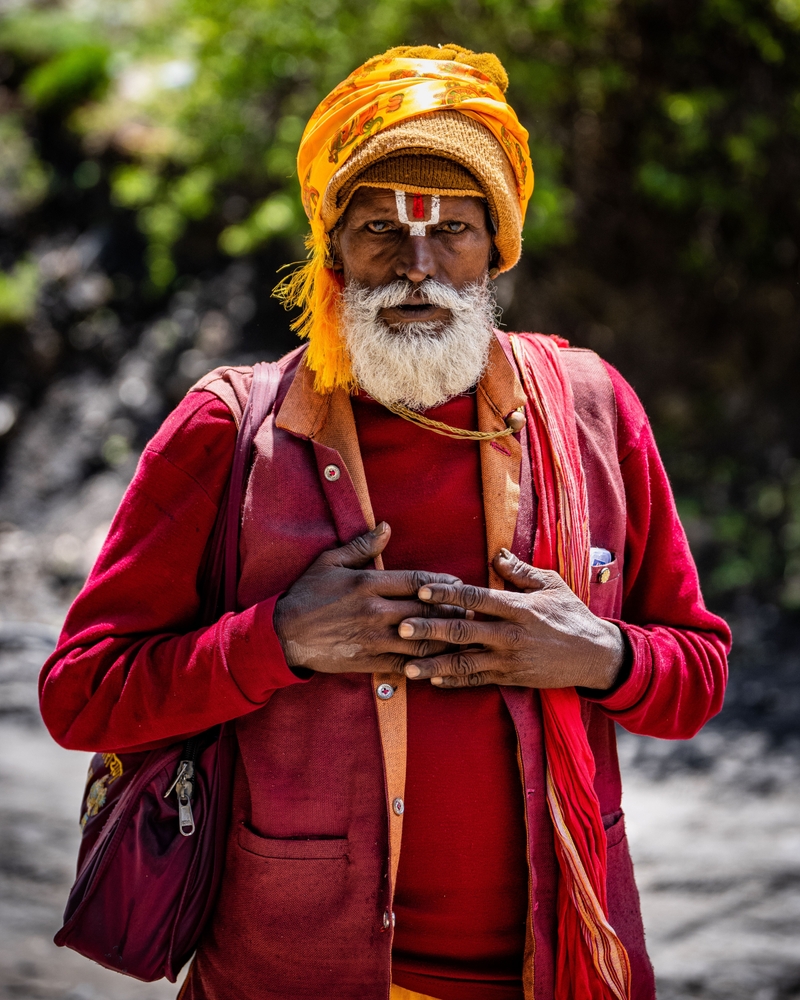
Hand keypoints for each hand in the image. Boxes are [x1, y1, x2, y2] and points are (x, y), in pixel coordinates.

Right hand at [273, 522, 469, 674]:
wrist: (284, 634)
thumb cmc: (306, 594)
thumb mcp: (330, 562)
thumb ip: (361, 546)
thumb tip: (386, 528)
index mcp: (368, 584)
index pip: (417, 580)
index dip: (441, 581)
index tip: (457, 582)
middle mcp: (375, 611)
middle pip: (426, 609)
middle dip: (451, 609)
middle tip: (470, 608)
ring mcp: (374, 638)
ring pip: (422, 638)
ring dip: (445, 636)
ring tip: (461, 633)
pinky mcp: (370, 660)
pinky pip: (406, 663)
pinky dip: (426, 661)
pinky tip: (440, 659)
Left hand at [397, 549, 624, 690]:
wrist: (595, 656)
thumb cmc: (571, 614)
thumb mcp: (551, 585)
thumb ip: (520, 572)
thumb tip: (495, 554)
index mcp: (519, 608)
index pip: (476, 597)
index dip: (448, 593)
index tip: (422, 591)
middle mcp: (510, 635)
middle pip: (463, 631)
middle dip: (429, 629)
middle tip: (401, 628)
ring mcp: (509, 659)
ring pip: (464, 662)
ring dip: (434, 664)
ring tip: (407, 665)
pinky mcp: (511, 678)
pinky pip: (478, 680)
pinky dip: (455, 681)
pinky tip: (433, 681)